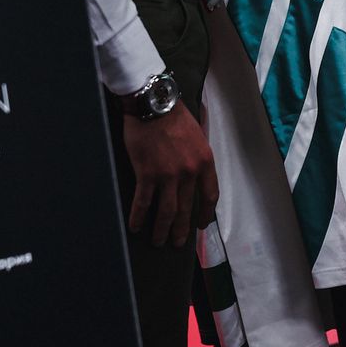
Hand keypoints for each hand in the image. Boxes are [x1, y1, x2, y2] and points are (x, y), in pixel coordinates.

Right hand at [123, 103, 218, 246]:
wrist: (153, 104)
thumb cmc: (174, 115)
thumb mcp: (197, 133)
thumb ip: (199, 153)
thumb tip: (198, 167)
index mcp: (204, 161)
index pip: (209, 195)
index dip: (206, 214)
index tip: (201, 224)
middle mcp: (189, 172)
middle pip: (186, 208)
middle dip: (181, 229)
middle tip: (177, 243)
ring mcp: (168, 175)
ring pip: (166, 211)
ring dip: (162, 229)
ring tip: (158, 240)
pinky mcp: (147, 174)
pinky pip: (143, 202)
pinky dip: (139, 217)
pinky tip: (136, 226)